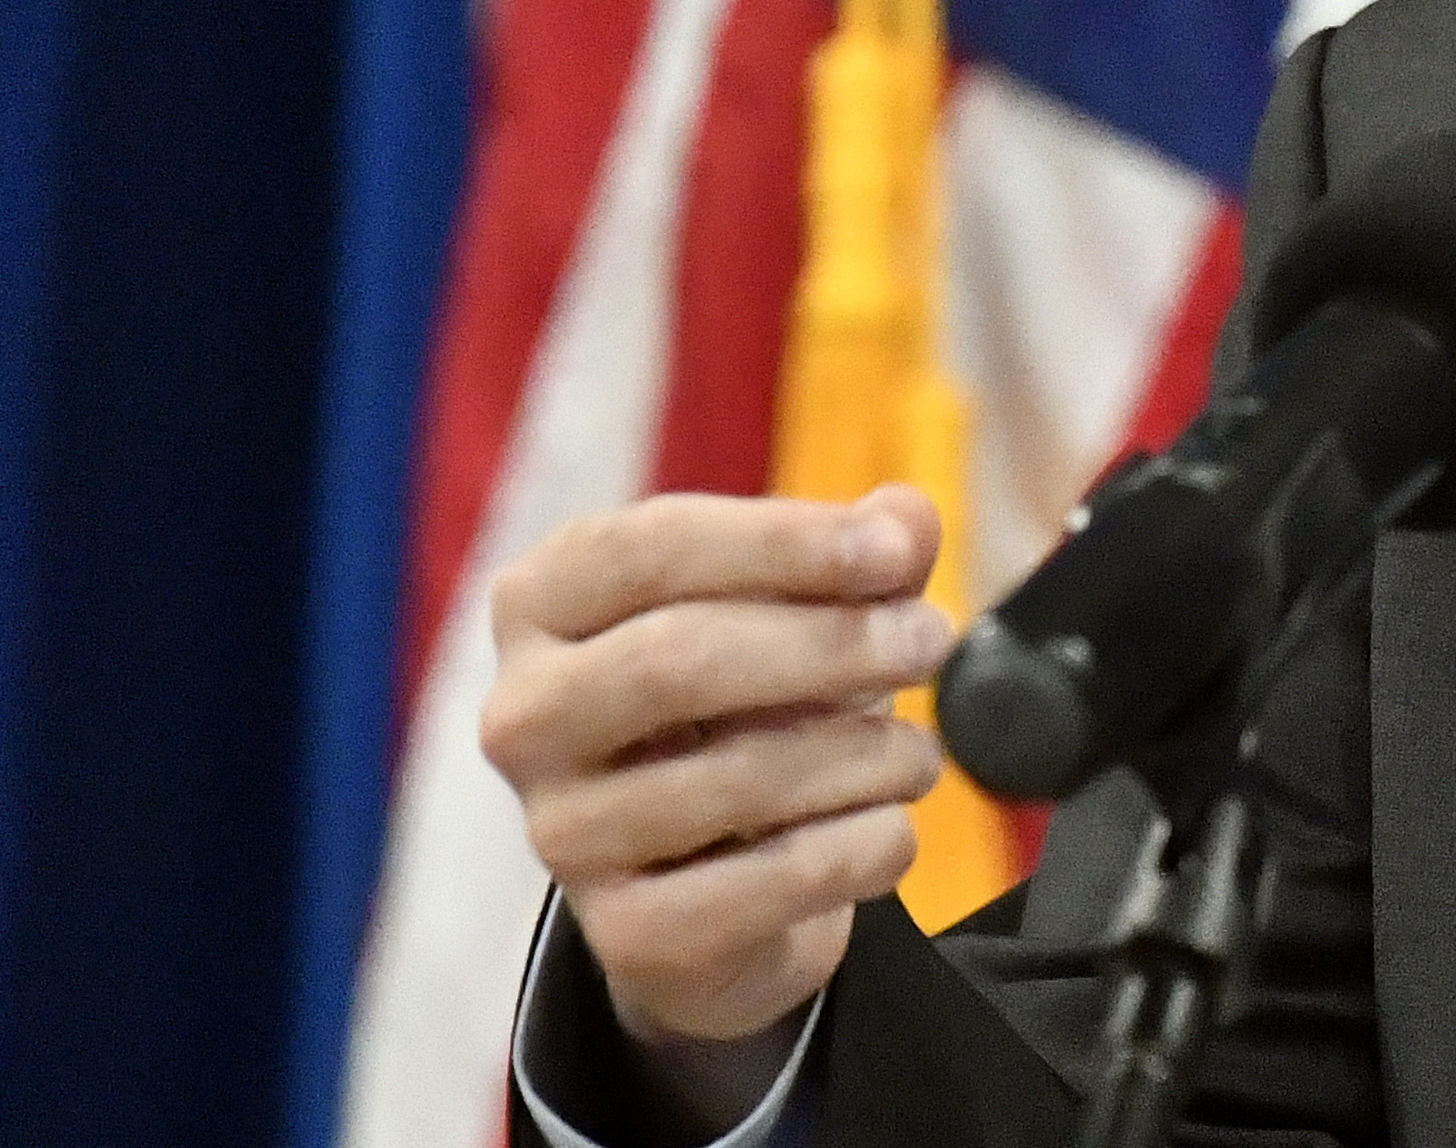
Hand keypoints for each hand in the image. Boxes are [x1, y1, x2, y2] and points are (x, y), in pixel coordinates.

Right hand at [480, 485, 954, 1116]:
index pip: (651, 548)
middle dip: (830, 643)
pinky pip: (768, 883)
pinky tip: (893, 828)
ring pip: (734, 778)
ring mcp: (562, 833)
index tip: (898, 552)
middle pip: (677, 658)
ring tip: (919, 753)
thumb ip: (865, 548)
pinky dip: (860, 848)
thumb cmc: (760, 695)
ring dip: (866, 755)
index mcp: (542, 602)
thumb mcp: (811, 603)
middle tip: (931, 640)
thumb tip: (908, 522)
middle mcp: (524, 717)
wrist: (724, 874)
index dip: (785, 542)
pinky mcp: (624, 933)